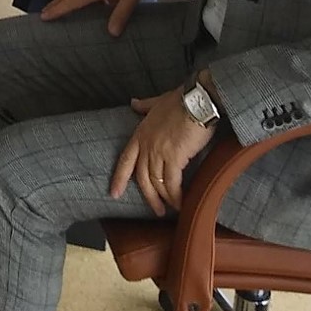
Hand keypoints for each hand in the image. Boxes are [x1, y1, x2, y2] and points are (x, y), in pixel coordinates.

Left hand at [110, 87, 216, 215]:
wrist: (197, 100)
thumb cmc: (180, 101)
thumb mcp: (157, 102)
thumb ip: (145, 106)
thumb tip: (133, 103)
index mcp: (140, 134)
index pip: (125, 160)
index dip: (119, 178)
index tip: (114, 193)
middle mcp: (146, 145)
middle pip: (142, 177)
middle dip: (148, 196)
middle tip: (155, 210)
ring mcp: (158, 152)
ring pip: (156, 182)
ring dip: (164, 198)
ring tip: (171, 208)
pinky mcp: (174, 158)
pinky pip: (172, 183)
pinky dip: (175, 195)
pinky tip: (180, 203)